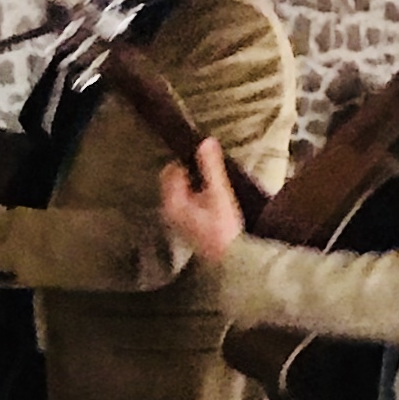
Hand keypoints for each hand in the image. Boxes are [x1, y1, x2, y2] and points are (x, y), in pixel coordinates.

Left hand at [160, 139, 244, 267]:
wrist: (229, 258)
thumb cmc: (223, 227)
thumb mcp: (219, 193)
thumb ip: (211, 167)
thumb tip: (206, 141)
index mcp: (172, 201)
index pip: (171, 169)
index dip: (186, 160)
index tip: (203, 157)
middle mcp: (169, 210)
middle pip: (173, 180)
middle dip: (188, 171)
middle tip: (208, 168)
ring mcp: (176, 219)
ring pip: (179, 190)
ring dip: (192, 182)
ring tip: (211, 181)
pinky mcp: (186, 224)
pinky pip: (185, 201)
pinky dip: (194, 194)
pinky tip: (210, 197)